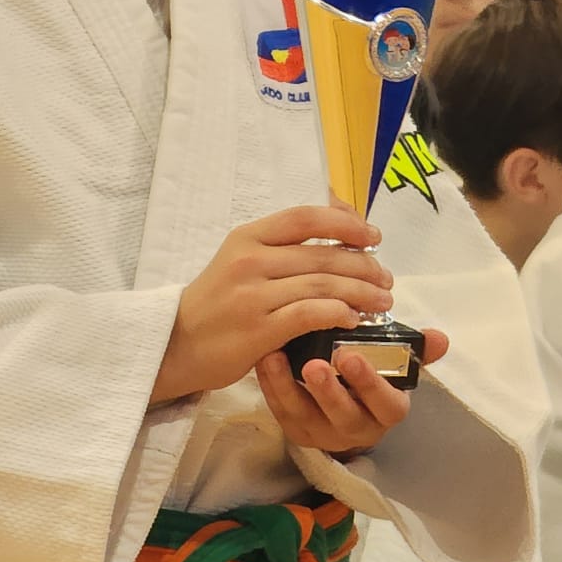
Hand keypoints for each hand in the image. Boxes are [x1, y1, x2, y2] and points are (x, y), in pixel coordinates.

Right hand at [152, 206, 396, 405]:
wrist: (176, 344)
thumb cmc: (216, 303)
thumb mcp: (239, 261)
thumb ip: (279, 248)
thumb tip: (336, 233)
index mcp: (247, 236)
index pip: (305, 217)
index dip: (346, 223)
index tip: (373, 236)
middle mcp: (249, 259)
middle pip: (321, 254)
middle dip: (363, 265)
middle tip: (385, 278)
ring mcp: (253, 294)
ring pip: (321, 284)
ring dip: (360, 292)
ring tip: (382, 301)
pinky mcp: (258, 328)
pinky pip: (309, 314)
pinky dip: (338, 313)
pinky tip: (354, 319)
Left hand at [255, 329, 450, 454]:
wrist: (341, 408)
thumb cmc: (368, 378)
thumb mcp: (393, 365)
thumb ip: (412, 351)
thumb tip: (440, 338)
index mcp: (386, 410)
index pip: (387, 405)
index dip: (371, 384)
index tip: (353, 356)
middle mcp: (356, 427)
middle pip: (344, 416)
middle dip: (329, 391)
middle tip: (315, 363)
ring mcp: (321, 432)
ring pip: (304, 415)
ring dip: (288, 386)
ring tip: (278, 357)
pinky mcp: (294, 429)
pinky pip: (279, 410)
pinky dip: (269, 385)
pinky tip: (263, 358)